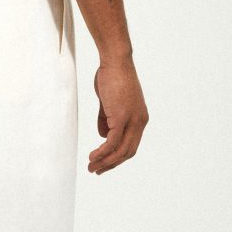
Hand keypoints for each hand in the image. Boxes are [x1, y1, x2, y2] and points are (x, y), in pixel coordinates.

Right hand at [88, 58, 148, 174]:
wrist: (115, 61)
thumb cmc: (111, 76)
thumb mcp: (109, 102)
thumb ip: (106, 119)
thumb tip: (103, 136)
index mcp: (139, 119)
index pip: (130, 145)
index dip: (117, 157)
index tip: (104, 163)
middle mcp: (140, 122)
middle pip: (128, 152)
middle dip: (111, 164)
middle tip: (96, 170)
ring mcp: (132, 121)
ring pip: (120, 151)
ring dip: (105, 161)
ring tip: (92, 167)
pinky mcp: (121, 118)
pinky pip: (112, 142)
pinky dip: (102, 152)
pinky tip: (93, 156)